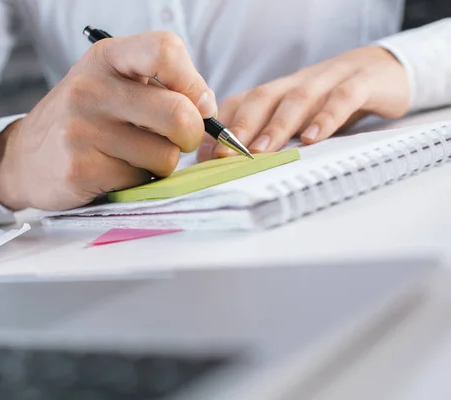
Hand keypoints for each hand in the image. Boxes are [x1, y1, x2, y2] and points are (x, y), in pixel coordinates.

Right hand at [0, 31, 216, 210]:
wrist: (24, 157)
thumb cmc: (84, 119)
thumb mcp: (113, 85)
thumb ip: (159, 87)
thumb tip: (207, 107)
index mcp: (106, 58)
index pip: (166, 50)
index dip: (194, 82)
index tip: (197, 104)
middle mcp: (92, 88)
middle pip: (178, 114)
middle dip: (191, 135)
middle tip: (178, 141)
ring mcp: (82, 129)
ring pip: (164, 155)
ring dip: (161, 163)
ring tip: (133, 156)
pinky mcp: (80, 167)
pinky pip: (139, 180)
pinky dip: (137, 181)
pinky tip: (113, 171)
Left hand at [198, 46, 409, 160]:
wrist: (383, 69)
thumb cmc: (330, 102)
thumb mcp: (297, 117)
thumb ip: (270, 135)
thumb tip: (231, 165)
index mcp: (277, 91)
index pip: (241, 103)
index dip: (221, 128)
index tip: (206, 155)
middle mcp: (296, 82)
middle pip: (262, 98)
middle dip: (240, 127)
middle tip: (224, 154)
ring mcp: (328, 80)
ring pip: (297, 98)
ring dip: (276, 126)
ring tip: (260, 151)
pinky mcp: (361, 83)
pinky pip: (342, 98)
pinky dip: (327, 117)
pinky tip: (314, 138)